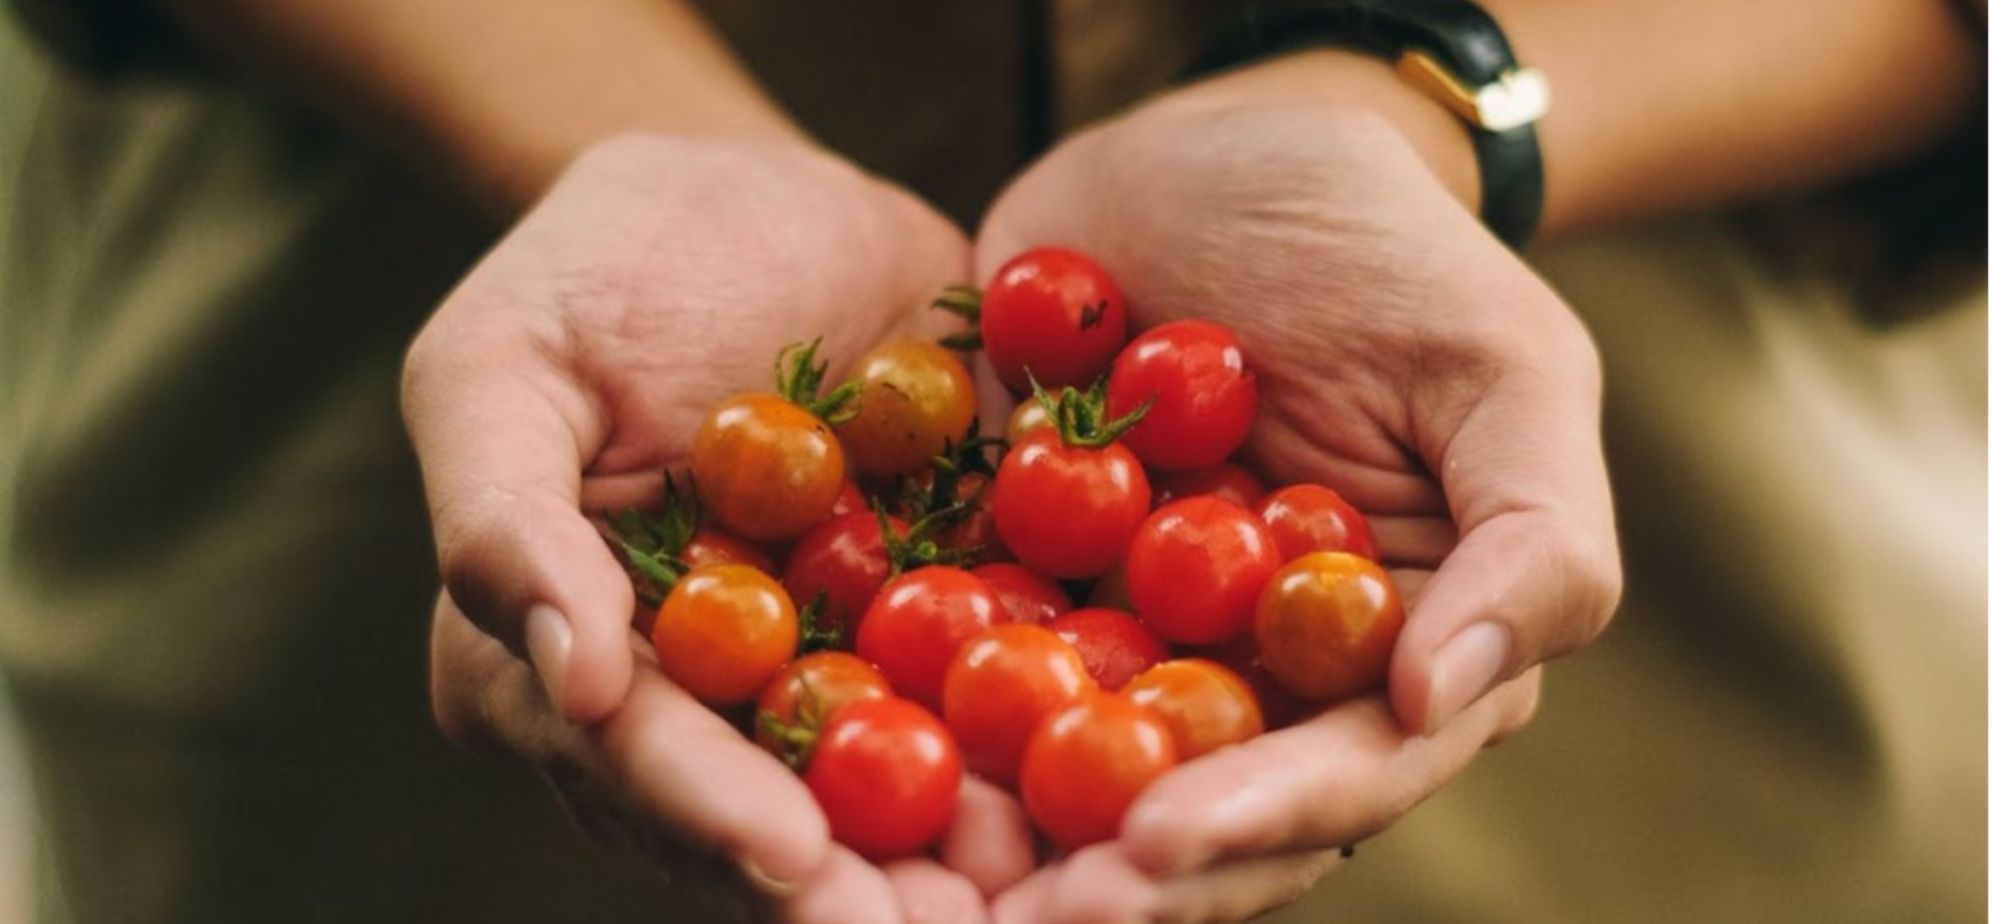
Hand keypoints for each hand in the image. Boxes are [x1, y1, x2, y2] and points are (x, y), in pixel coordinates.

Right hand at [403, 133, 987, 921]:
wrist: (767, 200)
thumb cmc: (603, 268)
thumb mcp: (501, 362)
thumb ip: (504, 517)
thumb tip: (566, 675)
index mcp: (569, 664)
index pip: (634, 761)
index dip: (710, 814)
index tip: (792, 859)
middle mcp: (698, 703)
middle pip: (767, 818)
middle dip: (855, 888)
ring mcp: (823, 675)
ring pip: (884, 790)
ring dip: (963, 853)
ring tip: (1055, 888)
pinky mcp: (931, 627)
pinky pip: (984, 698)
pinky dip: (1045, 744)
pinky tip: (1116, 778)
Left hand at [971, 90, 1621, 920]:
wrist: (1218, 150)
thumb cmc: (1387, 251)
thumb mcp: (1503, 369)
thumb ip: (1534, 540)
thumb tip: (1445, 699)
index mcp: (1392, 654)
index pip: (1342, 772)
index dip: (1256, 821)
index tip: (1156, 844)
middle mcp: (1258, 675)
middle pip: (1195, 808)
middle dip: (1111, 875)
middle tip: (1022, 914)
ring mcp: (1130, 634)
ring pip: (1072, 767)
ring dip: (1004, 833)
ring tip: (922, 874)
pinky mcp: (1019, 579)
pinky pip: (963, 657)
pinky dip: (910, 704)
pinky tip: (842, 739)